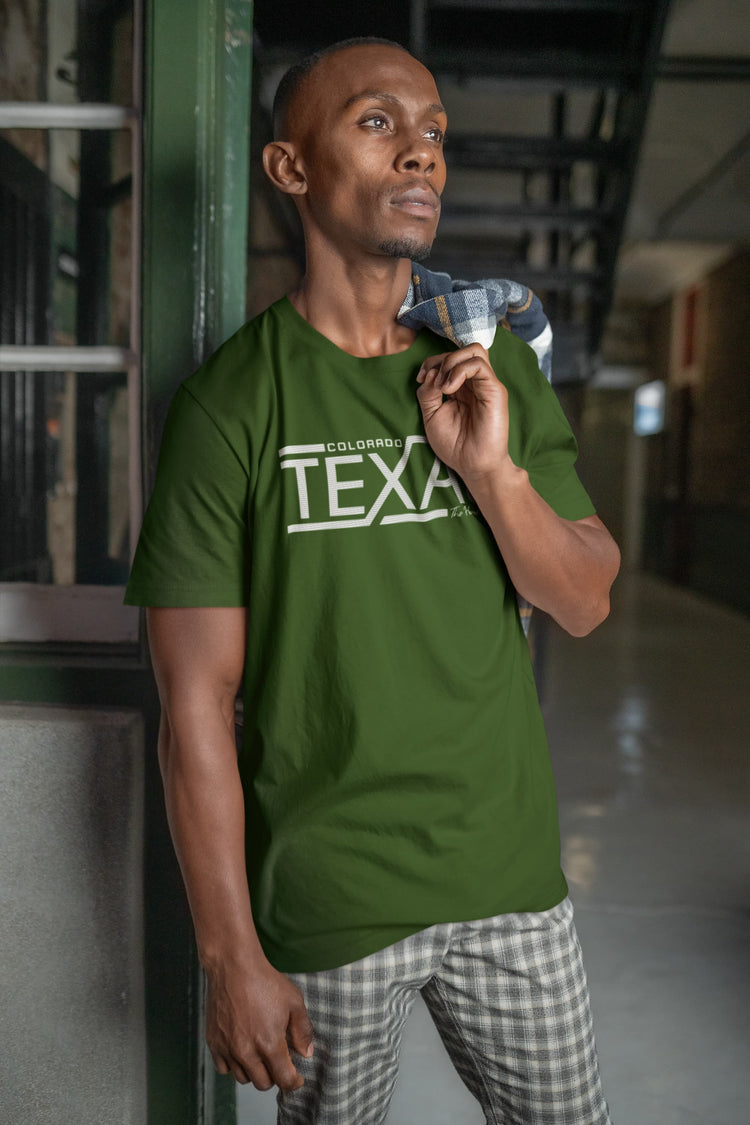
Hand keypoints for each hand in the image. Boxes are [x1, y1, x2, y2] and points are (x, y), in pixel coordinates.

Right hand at [205, 955, 313, 1090]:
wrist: (233, 966)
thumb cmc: (265, 982)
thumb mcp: (294, 1002)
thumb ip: (303, 1031)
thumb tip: (305, 1053)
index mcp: (269, 1044)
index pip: (284, 1080)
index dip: (294, 1082)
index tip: (296, 1078)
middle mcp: (247, 1052)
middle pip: (263, 1084)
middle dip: (274, 1076)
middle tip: (278, 1062)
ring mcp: (227, 1049)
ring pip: (243, 1078)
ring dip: (254, 1072)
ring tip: (260, 1055)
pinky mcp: (213, 1042)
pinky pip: (224, 1068)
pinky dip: (233, 1065)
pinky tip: (241, 1050)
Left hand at [416, 344, 512, 482]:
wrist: (473, 465)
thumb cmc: (455, 445)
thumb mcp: (432, 416)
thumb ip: (428, 393)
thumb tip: (430, 372)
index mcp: (461, 387)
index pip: (450, 358)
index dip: (431, 362)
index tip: (421, 379)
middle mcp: (475, 383)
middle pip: (462, 350)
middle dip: (440, 360)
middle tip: (432, 383)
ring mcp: (486, 385)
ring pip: (473, 350)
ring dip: (451, 362)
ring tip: (442, 386)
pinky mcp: (495, 390)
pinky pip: (479, 365)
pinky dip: (459, 370)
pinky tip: (449, 389)